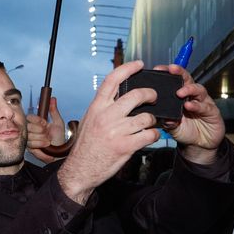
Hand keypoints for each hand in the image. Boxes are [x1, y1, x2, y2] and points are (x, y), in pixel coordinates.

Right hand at [27, 97, 65, 163]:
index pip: (29, 117)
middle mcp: (31, 130)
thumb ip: (54, 110)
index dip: (37, 120)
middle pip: (28, 126)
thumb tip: (52, 99)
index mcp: (37, 123)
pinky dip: (40, 144)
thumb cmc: (59, 138)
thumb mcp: (58, 122)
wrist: (59, 152)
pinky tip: (46, 145)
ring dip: (41, 138)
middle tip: (48, 133)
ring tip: (48, 140)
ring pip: (29, 135)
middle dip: (40, 130)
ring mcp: (29, 139)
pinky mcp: (28, 148)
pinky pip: (30, 144)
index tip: (45, 123)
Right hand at [58, 61, 159, 204]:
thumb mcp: (89, 121)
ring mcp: (116, 131)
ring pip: (147, 117)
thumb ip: (103, 108)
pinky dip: (153, 135)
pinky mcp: (126, 146)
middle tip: (153, 97)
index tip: (139, 64)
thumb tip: (119, 96)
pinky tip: (148, 137)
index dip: (128, 68)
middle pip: (136, 95)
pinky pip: (149, 135)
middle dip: (150, 94)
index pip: (112, 80)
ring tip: (149, 124)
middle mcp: (106, 116)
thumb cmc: (86, 146)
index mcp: (96, 108)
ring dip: (153, 120)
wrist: (80, 169)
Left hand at [152, 64, 223, 163]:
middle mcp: (192, 96)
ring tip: (180, 92)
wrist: (199, 143)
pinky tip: (189, 105)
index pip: (174, 81)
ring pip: (198, 90)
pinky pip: (205, 106)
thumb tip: (156, 115)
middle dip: (179, 73)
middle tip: (171, 70)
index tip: (158, 69)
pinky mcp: (212, 111)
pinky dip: (197, 105)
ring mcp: (203, 102)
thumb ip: (164, 119)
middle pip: (187, 80)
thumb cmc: (184, 130)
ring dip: (189, 89)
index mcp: (180, 96)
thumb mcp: (170, 125)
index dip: (168, 73)